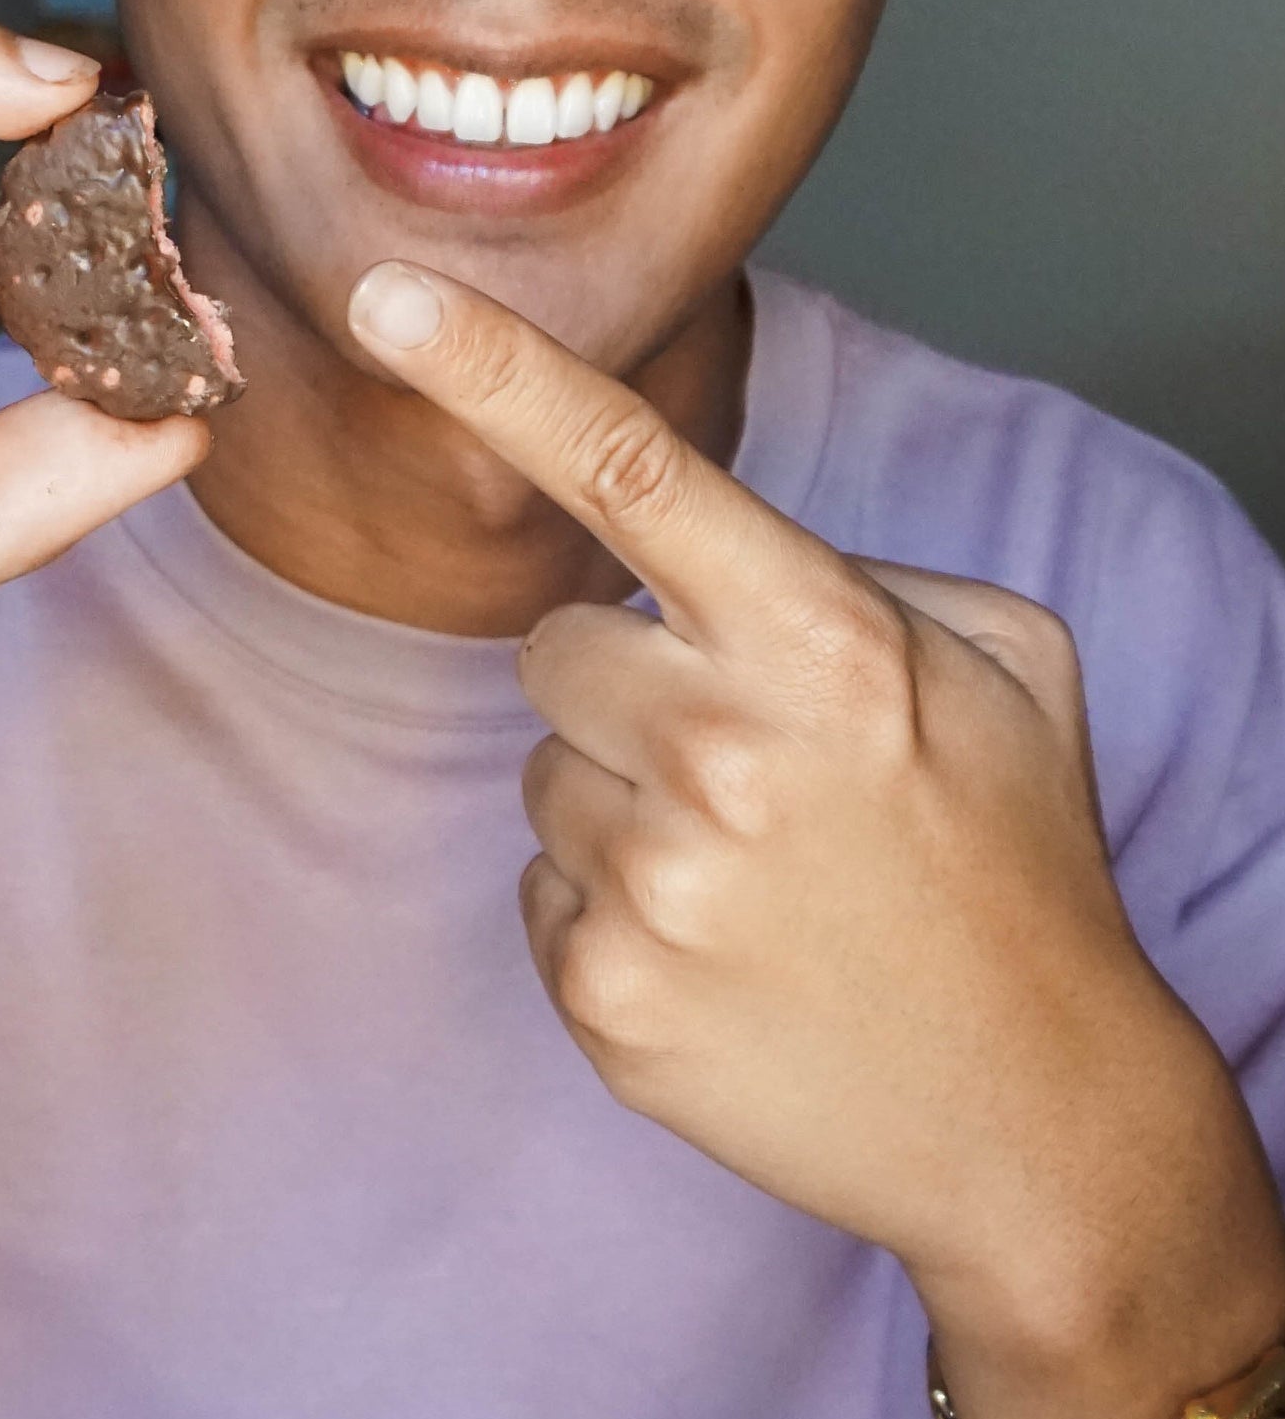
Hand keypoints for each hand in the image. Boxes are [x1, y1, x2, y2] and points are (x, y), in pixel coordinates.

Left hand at [349, 259, 1284, 1418]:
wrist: (1037, 1124)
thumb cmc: (1015, 869)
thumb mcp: (1008, 666)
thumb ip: (851, 574)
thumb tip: (708, 561)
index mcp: (820, 643)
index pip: (629, 467)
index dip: (490, 367)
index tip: (381, 294)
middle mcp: (719, 751)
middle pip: (553, 643)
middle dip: (626, 679)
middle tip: (749, 764)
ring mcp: (651, 884)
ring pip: (543, 774)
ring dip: (624, 802)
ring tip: (756, 873)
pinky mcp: (601, 997)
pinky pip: (542, 893)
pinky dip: (614, 914)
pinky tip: (725, 953)